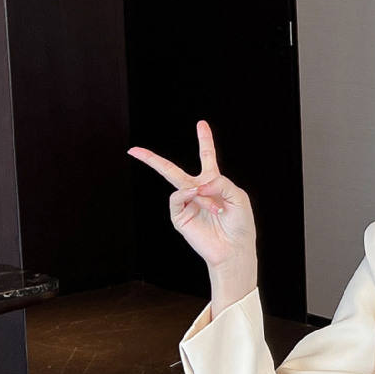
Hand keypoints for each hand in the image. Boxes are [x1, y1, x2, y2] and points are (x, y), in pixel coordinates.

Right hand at [128, 121, 257, 304]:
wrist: (234, 250)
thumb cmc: (240, 225)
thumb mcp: (238, 196)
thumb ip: (220, 182)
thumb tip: (197, 184)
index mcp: (214, 182)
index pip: (207, 156)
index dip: (204, 140)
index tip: (201, 124)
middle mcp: (197, 191)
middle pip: (171, 170)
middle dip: (152, 159)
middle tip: (133, 150)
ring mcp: (187, 204)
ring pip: (178, 184)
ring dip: (200, 193)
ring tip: (217, 208)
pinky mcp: (179, 217)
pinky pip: (177, 198)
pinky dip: (187, 195)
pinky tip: (198, 197)